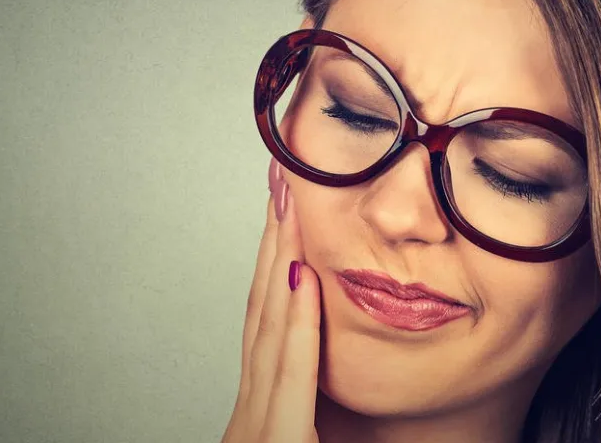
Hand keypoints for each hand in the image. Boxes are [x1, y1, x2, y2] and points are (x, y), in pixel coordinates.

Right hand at [221, 159, 321, 442]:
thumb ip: (319, 420)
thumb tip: (348, 394)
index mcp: (262, 415)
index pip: (268, 328)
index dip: (275, 264)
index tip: (286, 215)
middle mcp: (251, 414)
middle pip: (261, 312)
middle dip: (271, 243)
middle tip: (280, 183)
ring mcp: (255, 430)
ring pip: (268, 331)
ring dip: (279, 262)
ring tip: (289, 205)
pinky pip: (290, 374)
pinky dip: (297, 323)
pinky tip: (303, 275)